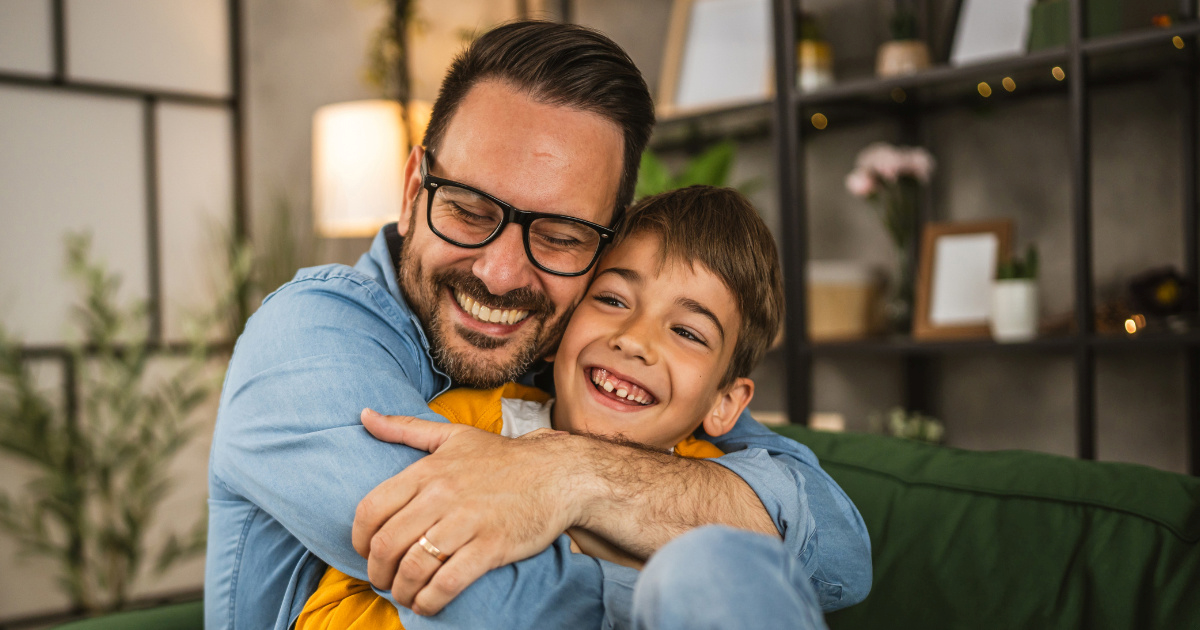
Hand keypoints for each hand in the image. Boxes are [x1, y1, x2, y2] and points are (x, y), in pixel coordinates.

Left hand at [352, 409, 586, 614]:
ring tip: (405, 595)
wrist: (558, 474)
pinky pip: (447, 582)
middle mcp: (442, 495)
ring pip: (414, 567)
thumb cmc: (503, 458)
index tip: (366, 552)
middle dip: (377, 571)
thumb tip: (365, 415)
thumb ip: (405, 428)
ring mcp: (467, 522)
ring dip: (402, 590)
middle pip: (387, 544)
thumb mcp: (453, 435)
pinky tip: (428, 604)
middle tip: (383, 580)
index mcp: (428, 471)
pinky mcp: (491, 547)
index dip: (359, 539)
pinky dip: (430, 600)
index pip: (371, 509)